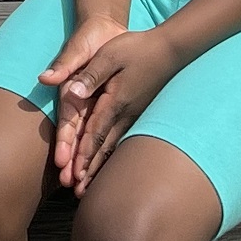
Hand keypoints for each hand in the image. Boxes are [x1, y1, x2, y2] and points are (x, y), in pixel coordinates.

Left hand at [45, 23, 181, 193]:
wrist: (169, 49)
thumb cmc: (136, 49)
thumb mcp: (109, 56)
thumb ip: (90, 75)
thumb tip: (71, 93)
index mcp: (115, 101)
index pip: (95, 132)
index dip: (82, 153)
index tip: (72, 173)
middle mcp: (124, 114)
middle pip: (103, 147)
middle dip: (89, 169)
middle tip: (77, 192)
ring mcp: (133, 115)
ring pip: (113, 146)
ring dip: (99, 167)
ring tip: (88, 187)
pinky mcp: (138, 113)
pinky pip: (121, 139)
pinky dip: (111, 155)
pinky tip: (108, 165)